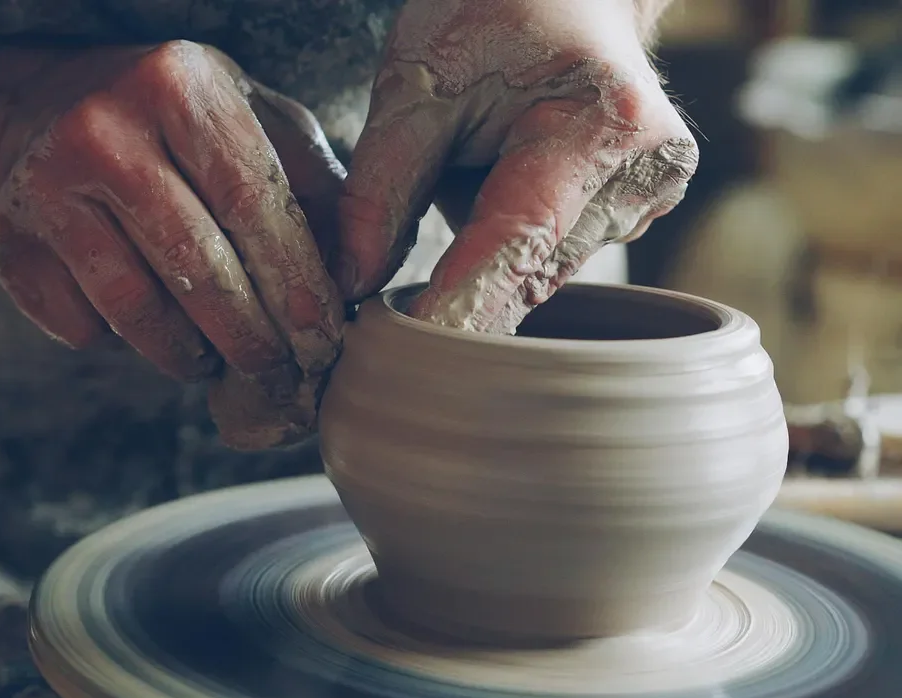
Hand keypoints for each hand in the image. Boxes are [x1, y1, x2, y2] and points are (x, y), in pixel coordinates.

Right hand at [0, 42, 346, 447]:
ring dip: (185, 353)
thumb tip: (359, 277)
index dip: (294, 284)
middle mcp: (104, 128)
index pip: (253, 203)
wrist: (26, 111)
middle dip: (249, 339)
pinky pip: (82, 325)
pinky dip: (121, 342)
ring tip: (210, 355)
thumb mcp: (245, 118)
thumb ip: (310, 185)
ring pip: (135, 310)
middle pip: (197, 268)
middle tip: (277, 375)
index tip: (322, 340)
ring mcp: (45, 184)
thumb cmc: (165, 122)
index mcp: (178, 85)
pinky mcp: (4, 238)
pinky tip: (141, 322)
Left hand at [336, 0, 698, 331]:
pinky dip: (506, 257)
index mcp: (600, 123)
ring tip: (450, 206)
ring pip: (539, 276)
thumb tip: (351, 285)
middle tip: (387, 335)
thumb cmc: (491, 16)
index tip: (411, 359)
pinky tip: (484, 212)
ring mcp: (650, 198)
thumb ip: (379, 188)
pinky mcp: (636, 213)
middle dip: (457, 301)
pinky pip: (552, 260)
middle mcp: (644, 171)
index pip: (515, 244)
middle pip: (529, 273)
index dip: (459, 309)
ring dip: (483, 270)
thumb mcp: (415, 85)